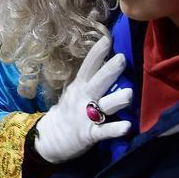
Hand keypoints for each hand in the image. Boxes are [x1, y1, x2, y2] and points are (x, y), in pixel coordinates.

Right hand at [33, 36, 132, 163]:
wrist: (49, 139)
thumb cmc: (68, 112)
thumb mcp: (75, 92)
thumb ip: (90, 80)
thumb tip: (110, 63)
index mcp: (79, 86)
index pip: (88, 66)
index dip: (97, 53)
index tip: (108, 39)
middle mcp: (82, 98)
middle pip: (97, 82)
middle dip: (109, 71)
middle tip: (122, 58)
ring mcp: (85, 116)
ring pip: (103, 106)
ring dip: (116, 99)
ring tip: (130, 94)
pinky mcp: (88, 135)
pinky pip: (103, 132)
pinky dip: (114, 129)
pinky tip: (127, 126)